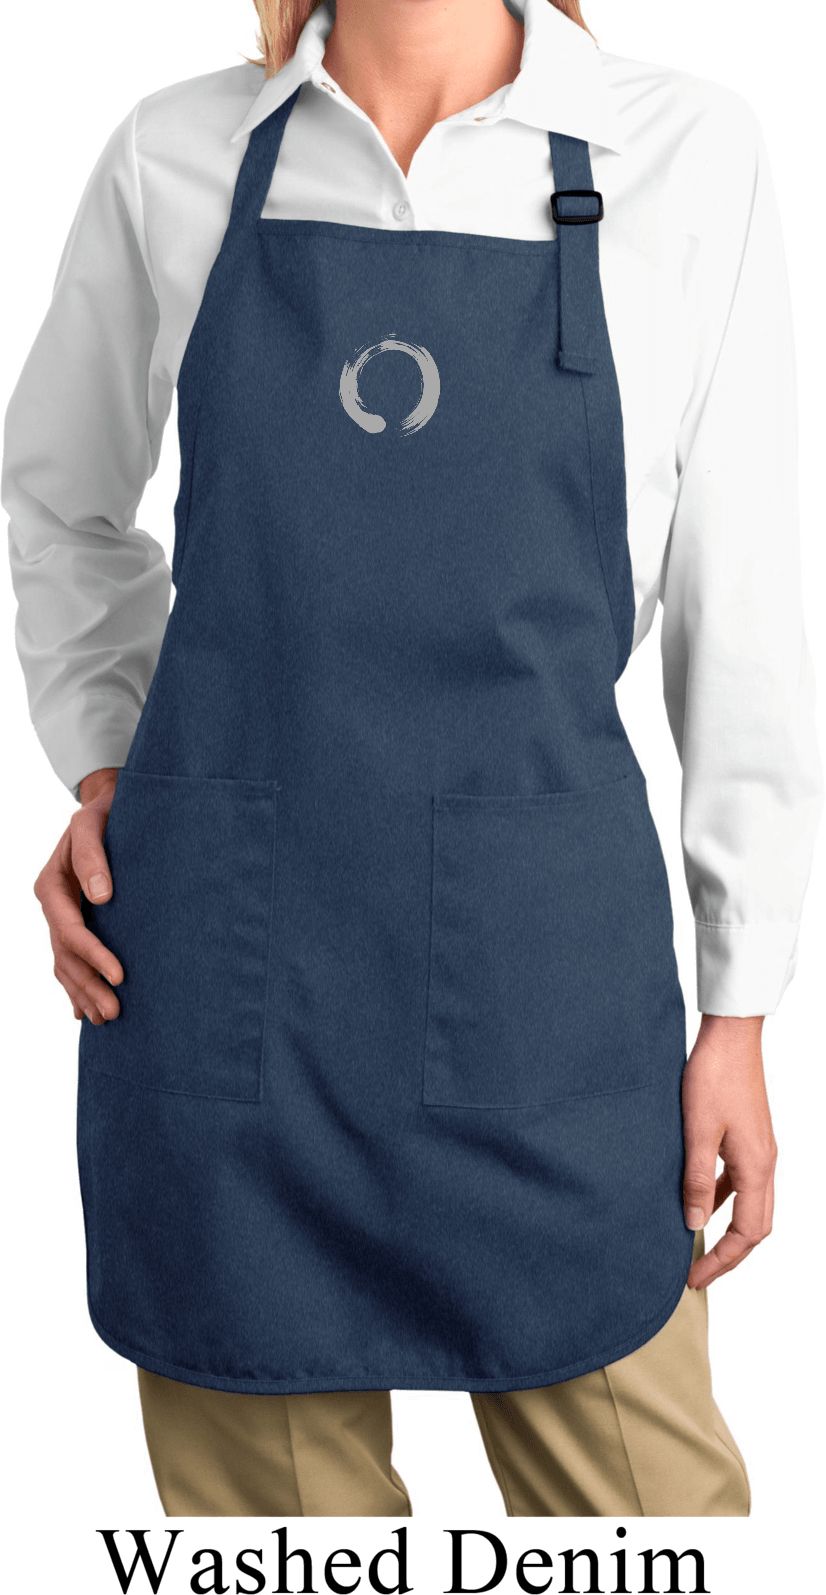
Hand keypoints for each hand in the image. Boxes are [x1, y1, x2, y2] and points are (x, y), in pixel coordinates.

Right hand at [34, 767, 122, 1024]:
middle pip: (66, 956)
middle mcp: (52, 906)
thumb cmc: (103, 813)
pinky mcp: (74, 922)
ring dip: (83, 993)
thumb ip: (92, 856)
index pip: (71, 931)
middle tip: (115, 1013)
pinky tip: (83, 1011)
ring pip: (66, 964)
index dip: (93, 955)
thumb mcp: (92, 823)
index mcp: (51, 886)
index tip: (120, 975)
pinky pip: (69, 961)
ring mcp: (60, 917)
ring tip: (105, 1020)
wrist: (104, 807)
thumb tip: (100, 896)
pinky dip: (76, 987)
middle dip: (89, 986)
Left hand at [682, 1015, 776, 1288]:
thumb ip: (695, 1179)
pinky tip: (700, 1201)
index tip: (693, 1278)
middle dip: (730, 1255)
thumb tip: (693, 1224)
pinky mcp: (749, 1138)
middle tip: (697, 1272)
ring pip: (752, 1206)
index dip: (722, 1261)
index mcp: (757, 1167)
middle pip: (756, 1227)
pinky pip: (742, 1183)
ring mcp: (760, 1150)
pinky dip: (724, 1200)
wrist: (730, 1035)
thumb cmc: (713, 1076)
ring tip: (698, 1245)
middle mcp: (765, 1164)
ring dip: (729, 1230)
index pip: (747, 1234)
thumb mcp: (696, 1131)